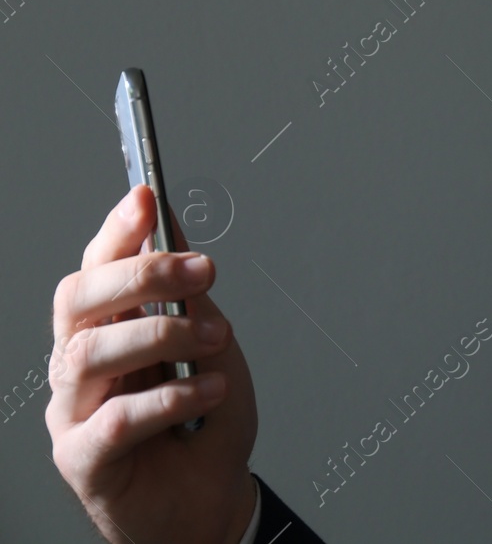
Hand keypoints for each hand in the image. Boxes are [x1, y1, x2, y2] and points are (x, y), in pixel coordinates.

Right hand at [47, 183, 259, 543]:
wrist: (211, 499)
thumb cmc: (207, 420)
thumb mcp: (213, 344)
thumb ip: (191, 296)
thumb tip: (174, 228)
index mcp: (107, 328)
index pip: (94, 268)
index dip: (116, 230)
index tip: (146, 195)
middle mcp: (79, 364)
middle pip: (79, 300)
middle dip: (142, 274)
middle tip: (203, 270)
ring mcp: (73, 411)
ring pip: (89, 353)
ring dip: (163, 336)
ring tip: (217, 340)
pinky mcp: (83, 459)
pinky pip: (115, 420)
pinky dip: (170, 397)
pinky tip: (209, 392)